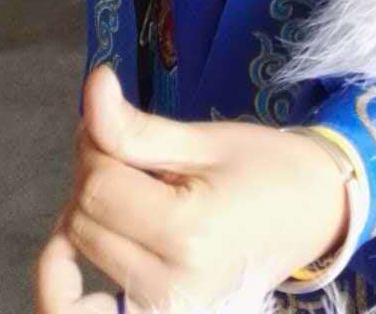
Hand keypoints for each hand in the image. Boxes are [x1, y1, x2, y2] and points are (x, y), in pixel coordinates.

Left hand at [35, 65, 348, 311]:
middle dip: (93, 172)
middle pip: (84, 217)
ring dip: (85, 210)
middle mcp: (170, 283)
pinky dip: (62, 283)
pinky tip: (68, 250)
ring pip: (79, 248)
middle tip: (130, 150)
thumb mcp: (206, 140)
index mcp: (190, 232)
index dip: (97, 142)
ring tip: (124, 187)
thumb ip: (137, 127)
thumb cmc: (266, 167)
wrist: (312, 213)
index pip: (99, 185)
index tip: (118, 118)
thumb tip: (93, 85)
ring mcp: (163, 308)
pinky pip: (78, 310)